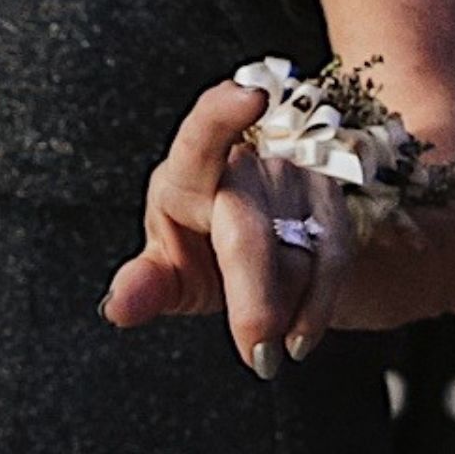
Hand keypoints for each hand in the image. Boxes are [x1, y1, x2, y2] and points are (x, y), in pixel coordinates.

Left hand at [107, 75, 362, 365]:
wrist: (268, 246)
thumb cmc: (201, 247)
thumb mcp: (168, 267)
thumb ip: (145, 285)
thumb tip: (118, 306)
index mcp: (190, 169)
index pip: (202, 133)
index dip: (223, 113)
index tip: (249, 97)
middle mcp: (248, 163)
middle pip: (250, 227)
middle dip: (254, 296)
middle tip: (256, 356)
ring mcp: (299, 178)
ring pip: (302, 249)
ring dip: (290, 310)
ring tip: (269, 355)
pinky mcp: (336, 202)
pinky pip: (334, 258)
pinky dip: (318, 307)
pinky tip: (298, 338)